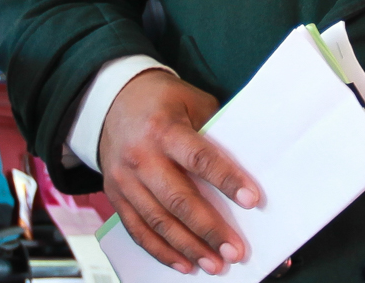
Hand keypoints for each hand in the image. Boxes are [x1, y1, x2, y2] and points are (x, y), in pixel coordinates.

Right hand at [98, 69, 260, 274]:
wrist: (113, 101)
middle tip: (235, 250)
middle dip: (208, 229)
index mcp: (164, 129)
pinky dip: (161, 251)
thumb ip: (213, 130)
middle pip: (178, 199)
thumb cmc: (162, 100)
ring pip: (158, 222)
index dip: (226, 180)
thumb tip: (243, 163)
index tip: (251, 200)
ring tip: (215, 264)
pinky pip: (138, 230)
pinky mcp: (115, 196)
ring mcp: (124, 180)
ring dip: (188, 248)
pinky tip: (184, 264)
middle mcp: (141, 157)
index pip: (199, 158)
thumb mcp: (192, 101)